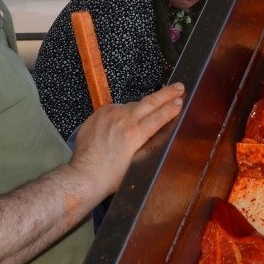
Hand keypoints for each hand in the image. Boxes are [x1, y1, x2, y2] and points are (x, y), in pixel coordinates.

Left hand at [69, 82, 184, 199]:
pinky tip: (127, 119)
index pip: (159, 116)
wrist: (83, 176)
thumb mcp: (137, 162)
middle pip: (149, 101)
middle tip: (179, 87)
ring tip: (153, 106)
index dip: (172, 107)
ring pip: (132, 105)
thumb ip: (148, 143)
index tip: (180, 100)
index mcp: (134, 134)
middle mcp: (122, 120)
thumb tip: (159, 130)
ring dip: (144, 106)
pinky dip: (124, 112)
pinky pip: (116, 109)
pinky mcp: (98, 114)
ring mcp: (108, 115)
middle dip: (167, 93)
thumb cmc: (110, 176)